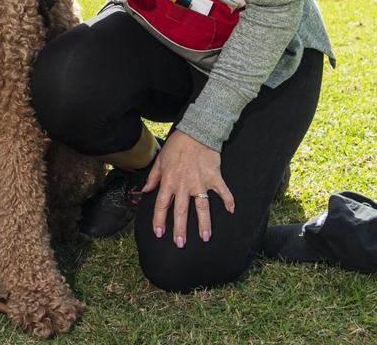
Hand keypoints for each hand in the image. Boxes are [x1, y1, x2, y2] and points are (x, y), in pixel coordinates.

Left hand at [142, 129, 234, 247]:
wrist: (196, 132)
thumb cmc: (176, 146)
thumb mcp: (160, 160)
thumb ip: (153, 177)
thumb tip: (145, 190)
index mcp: (169, 181)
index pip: (162, 205)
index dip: (159, 220)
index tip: (159, 233)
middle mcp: (184, 185)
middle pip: (181, 211)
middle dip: (180, 229)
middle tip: (180, 244)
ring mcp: (200, 182)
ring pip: (202, 207)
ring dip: (204, 223)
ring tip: (205, 238)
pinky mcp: (214, 177)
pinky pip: (223, 192)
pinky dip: (228, 201)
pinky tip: (231, 211)